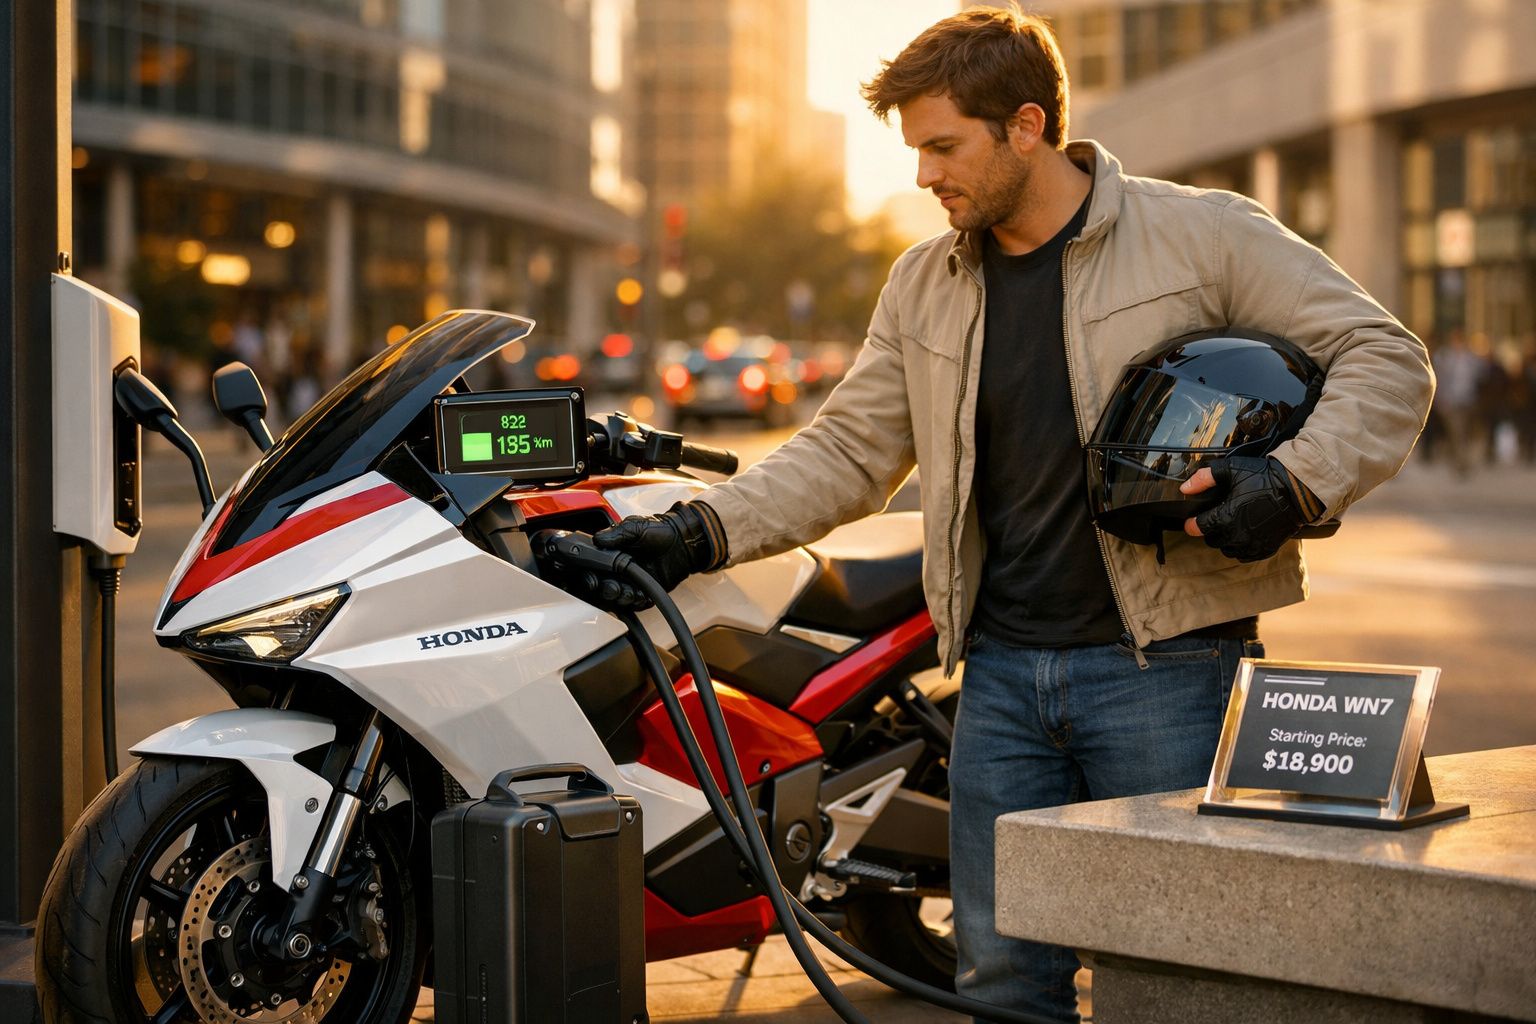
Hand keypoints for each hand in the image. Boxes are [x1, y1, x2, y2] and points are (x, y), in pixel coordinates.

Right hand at [592, 501, 725, 593]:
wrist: (682, 543)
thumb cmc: (659, 531)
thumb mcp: (635, 527)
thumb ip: (615, 533)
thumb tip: (597, 539)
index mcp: (611, 555)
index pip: (594, 569)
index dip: (591, 576)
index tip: (594, 579)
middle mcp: (618, 571)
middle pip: (603, 587)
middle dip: (607, 590)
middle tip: (615, 587)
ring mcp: (631, 583)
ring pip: (618, 599)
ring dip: (622, 597)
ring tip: (631, 591)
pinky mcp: (645, 593)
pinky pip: (636, 604)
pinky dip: (637, 602)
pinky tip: (642, 595)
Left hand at [1180, 457, 1316, 561]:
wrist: (1298, 491)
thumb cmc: (1264, 478)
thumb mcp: (1232, 469)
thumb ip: (1205, 478)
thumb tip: (1185, 489)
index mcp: (1225, 517)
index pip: (1198, 527)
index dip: (1192, 523)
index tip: (1192, 520)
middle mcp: (1236, 535)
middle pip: (1211, 539)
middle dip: (1211, 529)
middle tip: (1217, 518)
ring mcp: (1251, 544)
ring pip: (1227, 549)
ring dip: (1225, 540)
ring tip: (1231, 526)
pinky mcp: (1265, 549)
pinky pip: (1245, 556)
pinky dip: (1241, 547)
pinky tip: (1245, 534)